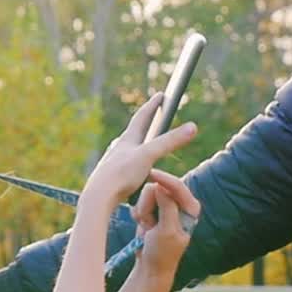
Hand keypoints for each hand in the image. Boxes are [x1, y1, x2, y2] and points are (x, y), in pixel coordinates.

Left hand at [80, 95, 197, 213]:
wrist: (99, 197)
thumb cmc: (121, 174)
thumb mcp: (149, 156)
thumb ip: (170, 142)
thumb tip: (193, 127)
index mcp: (127, 139)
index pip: (142, 116)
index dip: (153, 105)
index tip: (161, 94)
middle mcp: (119, 148)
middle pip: (134, 131)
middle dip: (145, 123)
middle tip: (152, 115)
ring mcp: (114, 162)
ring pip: (128, 148)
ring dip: (137, 143)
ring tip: (141, 142)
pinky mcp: (113, 177)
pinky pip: (126, 165)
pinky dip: (133, 161)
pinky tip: (131, 169)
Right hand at [132, 170, 200, 283]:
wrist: (150, 267)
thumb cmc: (162, 253)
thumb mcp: (167, 231)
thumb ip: (167, 207)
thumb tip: (160, 186)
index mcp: (191, 208)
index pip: (178, 187)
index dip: (164, 179)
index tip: (151, 174)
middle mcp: (180, 204)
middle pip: (158, 188)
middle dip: (149, 204)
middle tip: (149, 225)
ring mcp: (165, 206)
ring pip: (146, 194)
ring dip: (143, 211)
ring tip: (147, 228)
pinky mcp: (153, 209)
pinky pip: (140, 202)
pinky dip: (138, 214)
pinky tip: (143, 227)